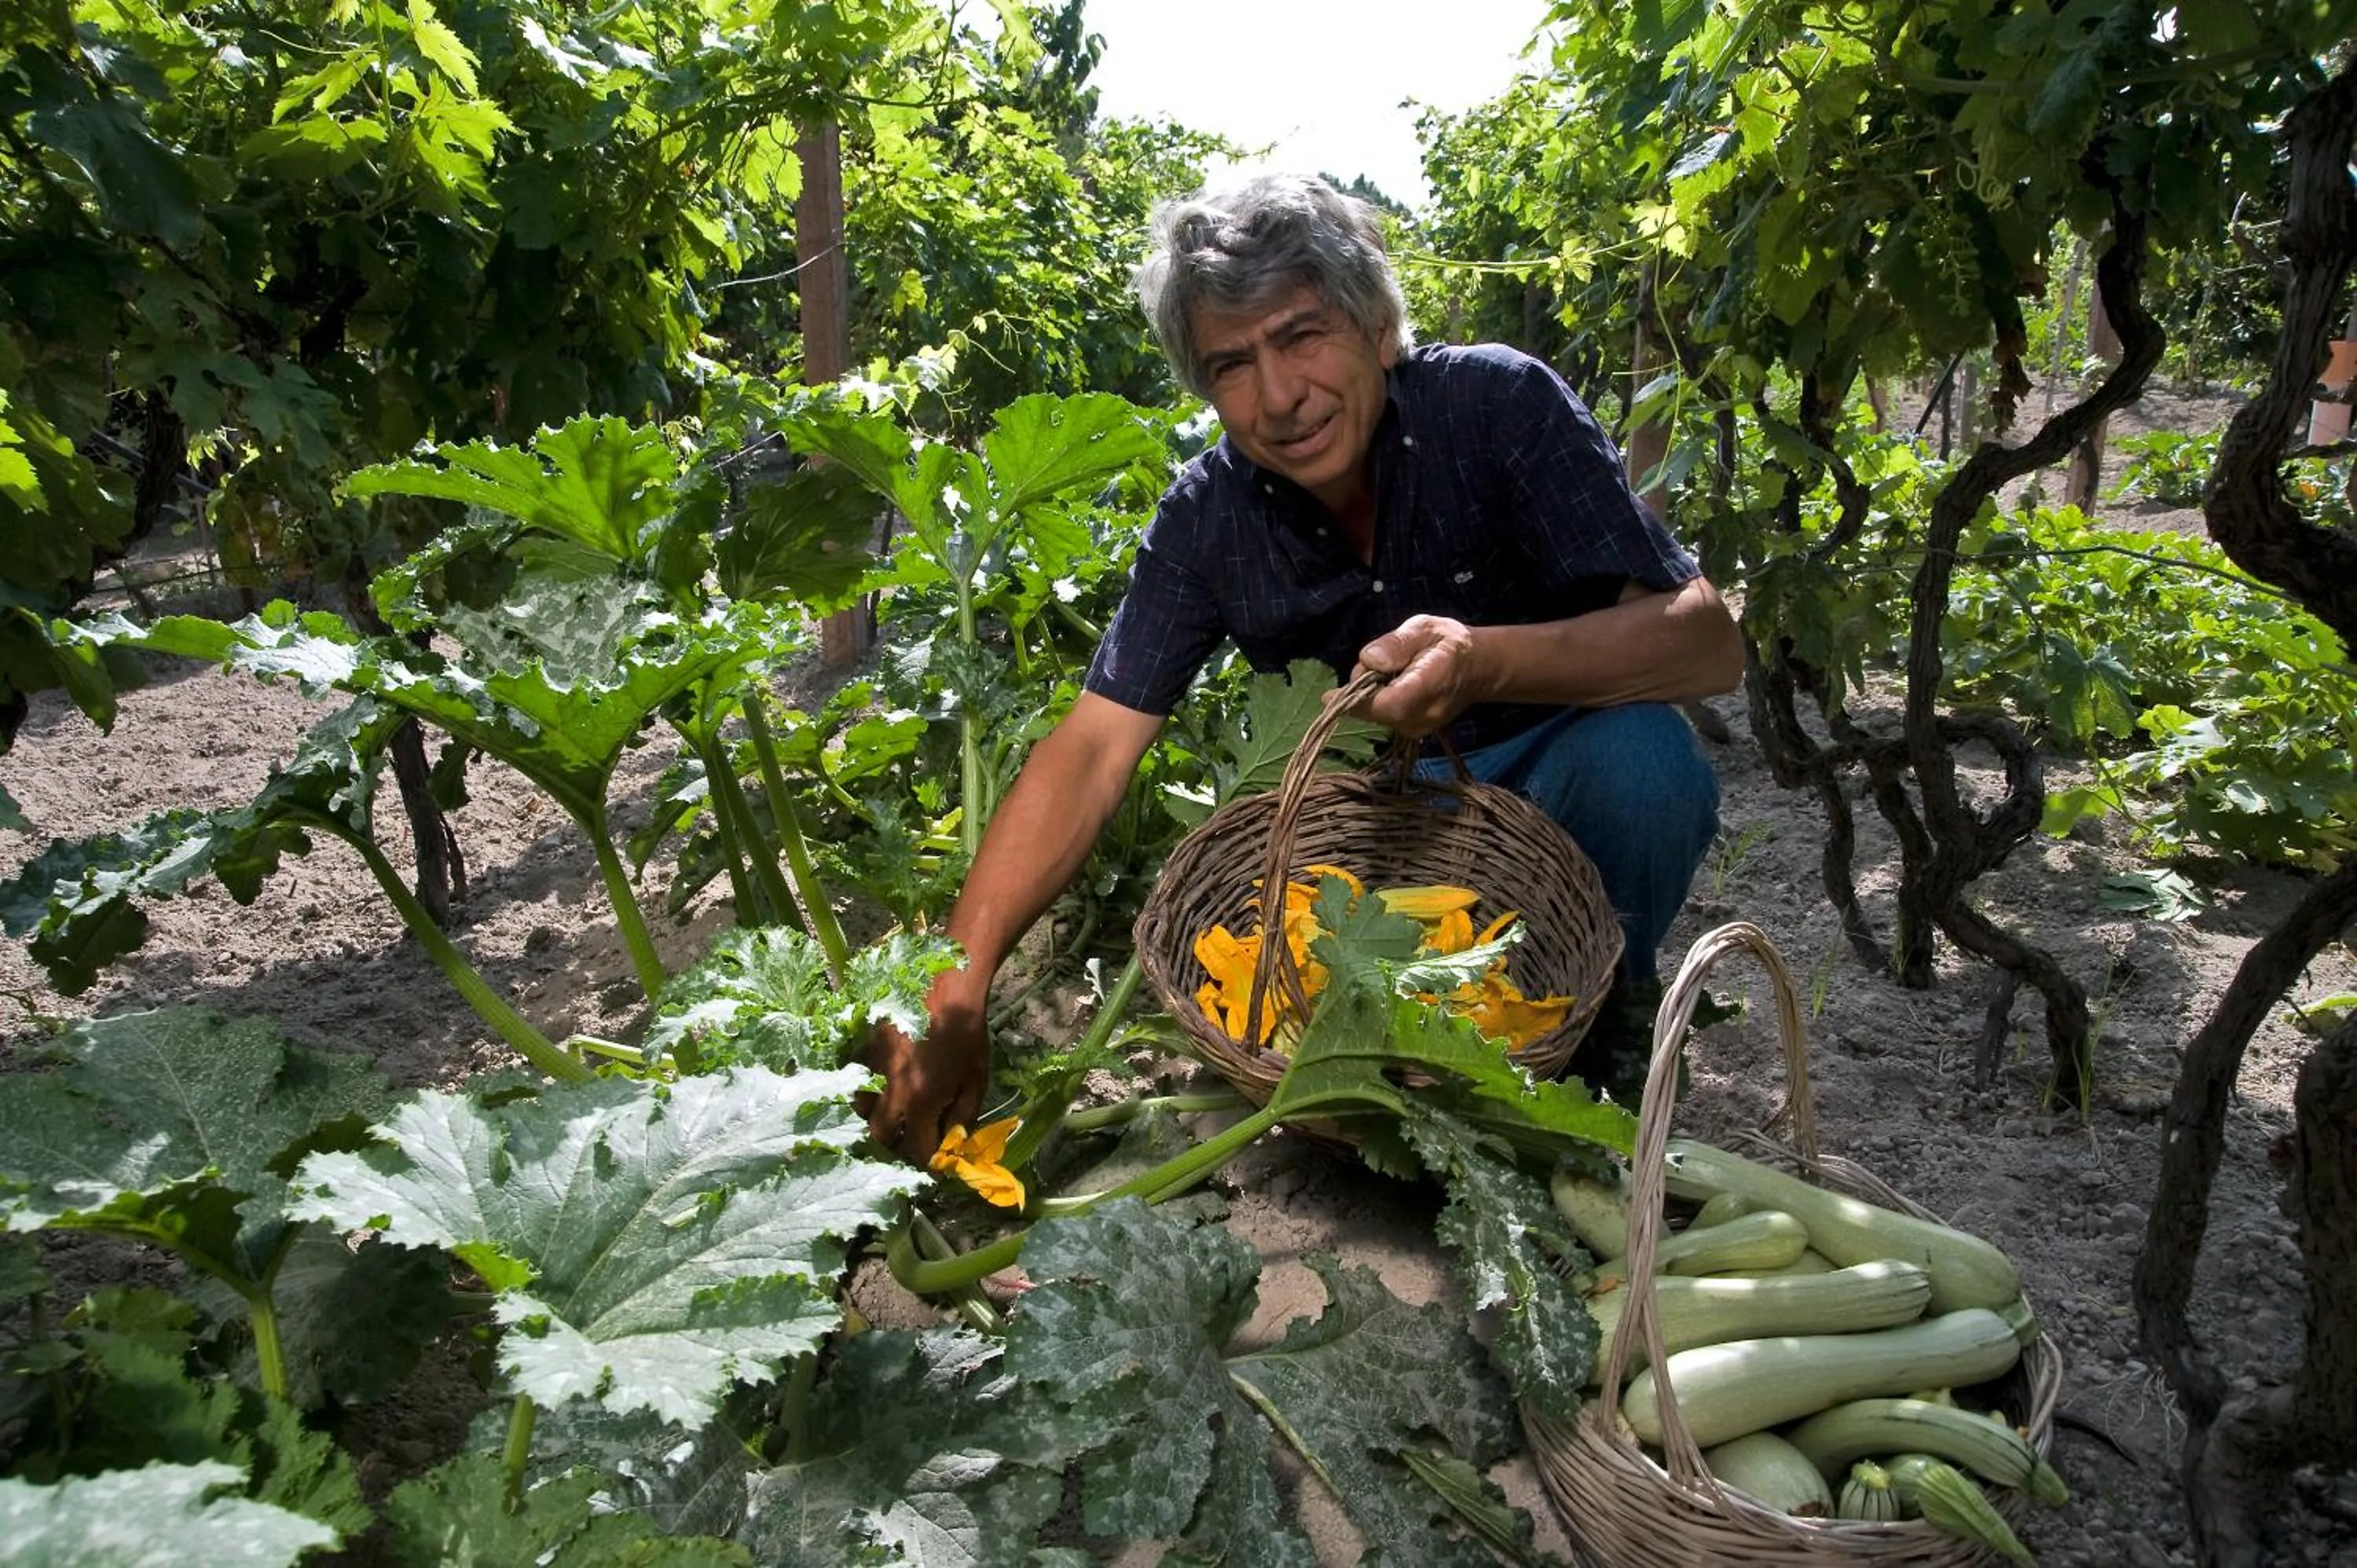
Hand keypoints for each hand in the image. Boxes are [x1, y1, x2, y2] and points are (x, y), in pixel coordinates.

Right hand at [858, 998, 988, 1164]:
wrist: (947, 986)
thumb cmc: (968, 1034)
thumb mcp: (976, 1081)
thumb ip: (962, 1118)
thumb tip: (951, 1143)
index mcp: (921, 1102)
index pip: (918, 1149)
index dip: (929, 1163)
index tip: (936, 1163)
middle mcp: (891, 1091)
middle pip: (882, 1135)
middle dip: (896, 1145)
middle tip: (911, 1140)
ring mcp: (873, 1069)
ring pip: (861, 1108)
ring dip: (876, 1116)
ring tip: (892, 1114)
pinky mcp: (864, 1048)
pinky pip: (855, 1077)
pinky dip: (864, 1087)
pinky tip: (877, 1084)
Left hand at [1353, 615, 1483, 737]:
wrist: (1477, 668)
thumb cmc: (1448, 643)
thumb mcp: (1423, 628)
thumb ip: (1396, 643)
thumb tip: (1368, 660)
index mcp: (1428, 686)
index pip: (1385, 704)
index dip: (1361, 692)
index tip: (1351, 678)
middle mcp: (1424, 716)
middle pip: (1373, 711)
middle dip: (1364, 688)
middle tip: (1382, 663)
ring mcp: (1419, 728)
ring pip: (1375, 715)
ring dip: (1373, 694)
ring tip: (1394, 673)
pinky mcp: (1413, 732)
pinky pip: (1383, 718)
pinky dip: (1382, 702)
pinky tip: (1397, 687)